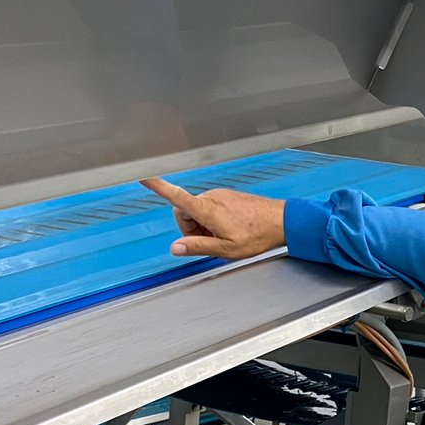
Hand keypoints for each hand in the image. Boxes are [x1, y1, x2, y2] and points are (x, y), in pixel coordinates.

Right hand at [139, 178, 287, 260]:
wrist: (281, 221)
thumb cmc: (256, 235)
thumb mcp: (226, 249)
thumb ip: (198, 247)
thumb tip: (175, 248)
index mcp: (207, 209)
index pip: (176, 197)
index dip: (157, 186)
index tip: (142, 175)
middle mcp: (211, 198)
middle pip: (184, 212)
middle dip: (190, 228)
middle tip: (210, 241)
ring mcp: (219, 196)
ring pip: (197, 211)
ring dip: (203, 226)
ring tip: (224, 236)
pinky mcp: (227, 196)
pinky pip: (209, 208)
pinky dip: (212, 221)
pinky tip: (230, 229)